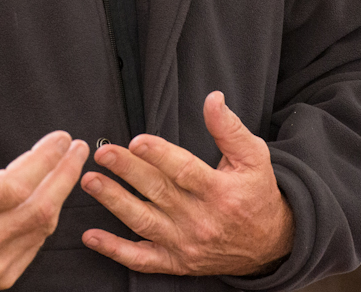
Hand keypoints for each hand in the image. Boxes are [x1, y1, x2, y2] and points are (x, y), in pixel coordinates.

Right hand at [0, 111, 88, 289]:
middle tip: (77, 149)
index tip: (60, 139)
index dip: (43, 160)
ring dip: (60, 194)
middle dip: (65, 174)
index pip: (16, 185)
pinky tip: (51, 197)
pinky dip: (46, 219)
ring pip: (41, 227)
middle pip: (39, 207)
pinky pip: (34, 245)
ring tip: (69, 166)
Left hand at [79, 91, 293, 275]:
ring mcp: (185, 244)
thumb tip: (213, 99)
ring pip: (143, 222)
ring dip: (114, 202)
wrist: (269, 245)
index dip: (159, 155)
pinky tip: (92, 237)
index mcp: (219, 192)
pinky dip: (115, 250)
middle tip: (103, 154)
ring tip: (91, 182)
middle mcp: (200, 220)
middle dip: (127, 172)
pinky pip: (141, 259)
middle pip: (158, 193)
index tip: (137, 141)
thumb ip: (229, 129)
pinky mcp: (176, 261)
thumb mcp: (254, 158)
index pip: (185, 171)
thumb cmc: (257, 195)